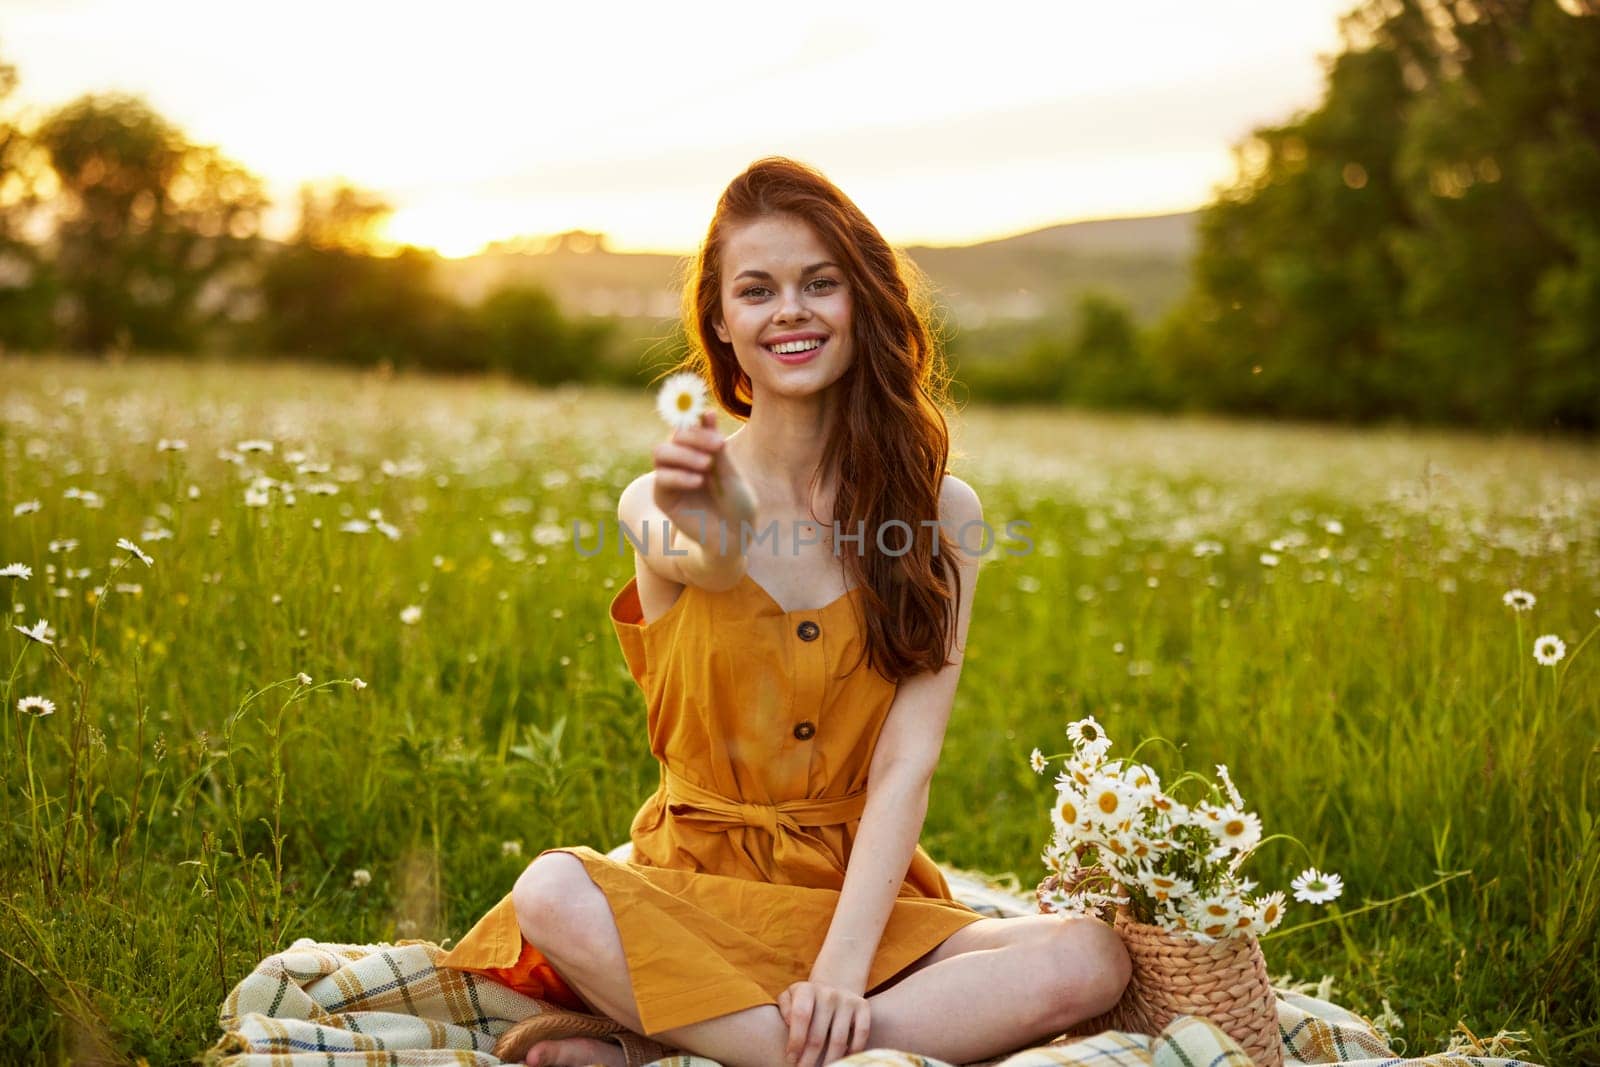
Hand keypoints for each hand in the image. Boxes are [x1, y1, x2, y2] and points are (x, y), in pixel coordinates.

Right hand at [651, 410, 758, 549]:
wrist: (734, 537)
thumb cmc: (737, 505)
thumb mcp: (730, 472)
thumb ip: (716, 446)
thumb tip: (707, 412)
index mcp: (700, 451)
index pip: (689, 426)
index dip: (698, 424)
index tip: (717, 429)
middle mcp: (682, 461)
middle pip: (673, 435)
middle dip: (694, 437)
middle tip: (717, 446)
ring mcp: (670, 478)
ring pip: (661, 452)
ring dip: (684, 454)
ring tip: (707, 466)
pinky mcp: (663, 497)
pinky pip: (662, 478)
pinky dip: (679, 476)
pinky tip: (698, 481)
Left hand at [776, 980, 870, 1065]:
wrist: (831, 989)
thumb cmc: (805, 1002)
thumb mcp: (789, 998)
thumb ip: (785, 1008)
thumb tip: (790, 1024)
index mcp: (807, 989)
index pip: (801, 1016)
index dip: (796, 1040)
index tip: (791, 1058)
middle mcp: (828, 993)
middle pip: (818, 1034)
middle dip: (809, 1058)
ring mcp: (847, 999)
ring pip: (839, 1040)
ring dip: (829, 1061)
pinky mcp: (863, 1006)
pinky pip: (861, 1034)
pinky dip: (853, 1052)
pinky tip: (843, 1061)